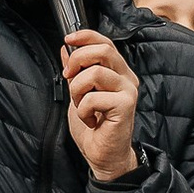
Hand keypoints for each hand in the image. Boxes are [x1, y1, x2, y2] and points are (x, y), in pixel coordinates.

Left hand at [63, 29, 140, 181]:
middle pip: (103, 50)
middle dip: (78, 60)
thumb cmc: (94, 128)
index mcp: (118, 72)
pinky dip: (83, 110)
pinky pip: (94, 97)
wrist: (102, 156)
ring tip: (81, 106)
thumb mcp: (78, 94)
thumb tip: (65, 49)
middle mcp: (126, 78)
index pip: (105, 42)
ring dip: (78, 90)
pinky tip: (91, 120)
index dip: (86, 36)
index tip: (68, 40)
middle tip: (68, 77)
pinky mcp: (126, 105)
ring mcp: (128, 91)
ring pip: (95, 73)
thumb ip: (75, 72)